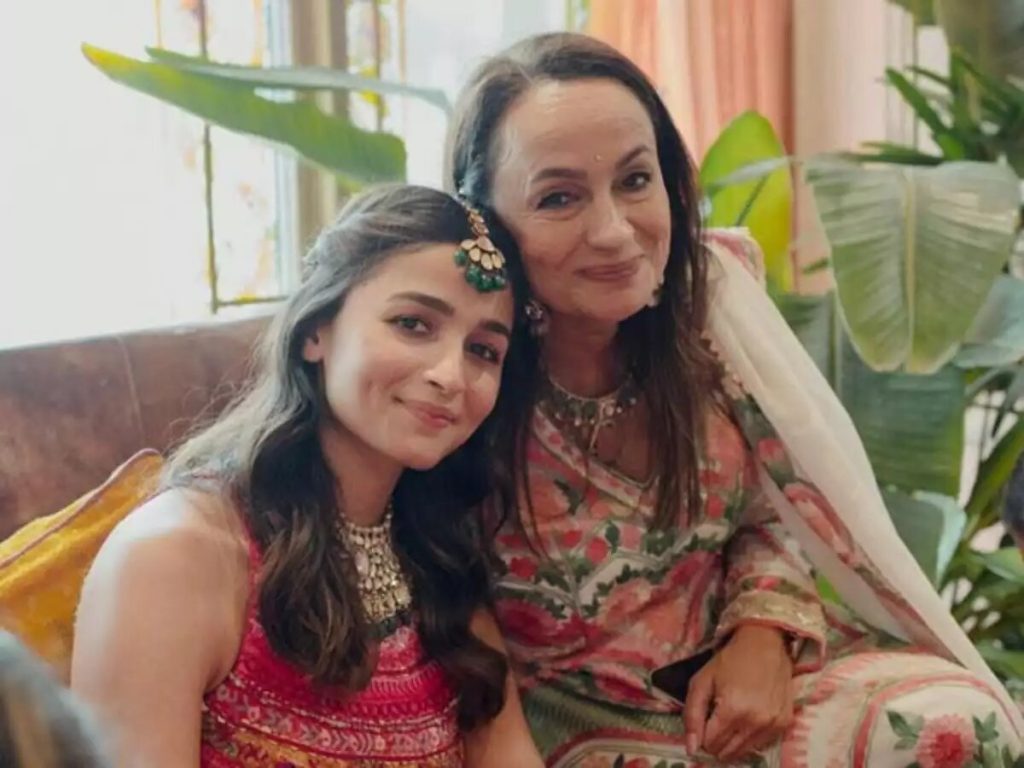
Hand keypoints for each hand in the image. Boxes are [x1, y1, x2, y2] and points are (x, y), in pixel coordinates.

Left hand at [682, 625, 794, 761]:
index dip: (702, 735)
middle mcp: (755, 722)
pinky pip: (761, 743)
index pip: (711, 744)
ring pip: (744, 751)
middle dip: (716, 741)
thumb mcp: (702, 681)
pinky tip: (747, 717)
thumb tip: (691, 748)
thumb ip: (692, 715)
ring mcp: (773, 724)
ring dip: (733, 741)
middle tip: (716, 720)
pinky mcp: (785, 723)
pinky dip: (750, 736)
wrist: (765, 644)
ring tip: (731, 717)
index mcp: (732, 710)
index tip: (704, 721)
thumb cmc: (729, 660)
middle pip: (727, 751)